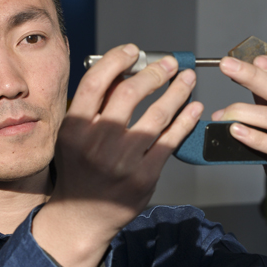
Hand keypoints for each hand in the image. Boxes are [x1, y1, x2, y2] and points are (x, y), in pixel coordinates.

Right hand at [32, 44, 202, 266]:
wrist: (83, 215)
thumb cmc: (80, 168)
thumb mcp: (73, 136)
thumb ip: (95, 106)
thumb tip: (126, 71)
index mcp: (75, 126)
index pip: (96, 81)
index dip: (117, 60)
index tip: (135, 51)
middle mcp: (97, 142)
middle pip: (130, 93)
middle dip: (155, 73)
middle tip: (170, 64)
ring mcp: (122, 161)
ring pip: (156, 115)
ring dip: (177, 92)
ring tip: (187, 80)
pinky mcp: (144, 176)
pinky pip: (170, 141)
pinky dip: (185, 120)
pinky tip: (193, 108)